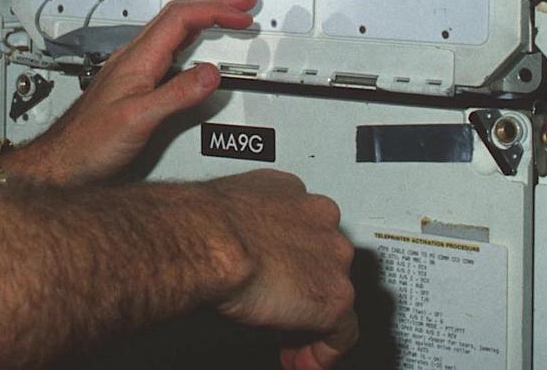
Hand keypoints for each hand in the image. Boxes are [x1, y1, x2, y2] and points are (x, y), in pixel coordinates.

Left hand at [5, 0, 257, 184]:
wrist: (64, 162)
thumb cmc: (90, 143)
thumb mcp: (138, 119)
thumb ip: (176, 95)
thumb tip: (211, 73)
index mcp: (137, 59)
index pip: (180, 19)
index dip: (214, 11)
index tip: (242, 15)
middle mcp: (135, 58)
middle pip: (178, 14)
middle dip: (215, 2)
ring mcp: (136, 67)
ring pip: (175, 26)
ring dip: (205, 13)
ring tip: (229, 8)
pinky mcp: (138, 81)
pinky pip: (171, 45)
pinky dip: (194, 33)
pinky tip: (201, 38)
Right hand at [213, 170, 357, 368]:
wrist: (210, 241)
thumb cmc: (203, 225)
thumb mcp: (228, 209)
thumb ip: (245, 222)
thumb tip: (232, 245)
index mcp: (294, 194)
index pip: (307, 229)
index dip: (294, 260)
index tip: (280, 279)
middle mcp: (321, 219)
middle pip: (326, 260)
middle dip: (306, 287)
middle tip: (282, 313)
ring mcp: (334, 258)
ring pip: (335, 292)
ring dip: (313, 318)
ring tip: (289, 342)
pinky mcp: (335, 297)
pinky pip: (343, 333)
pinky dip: (325, 352)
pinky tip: (307, 362)